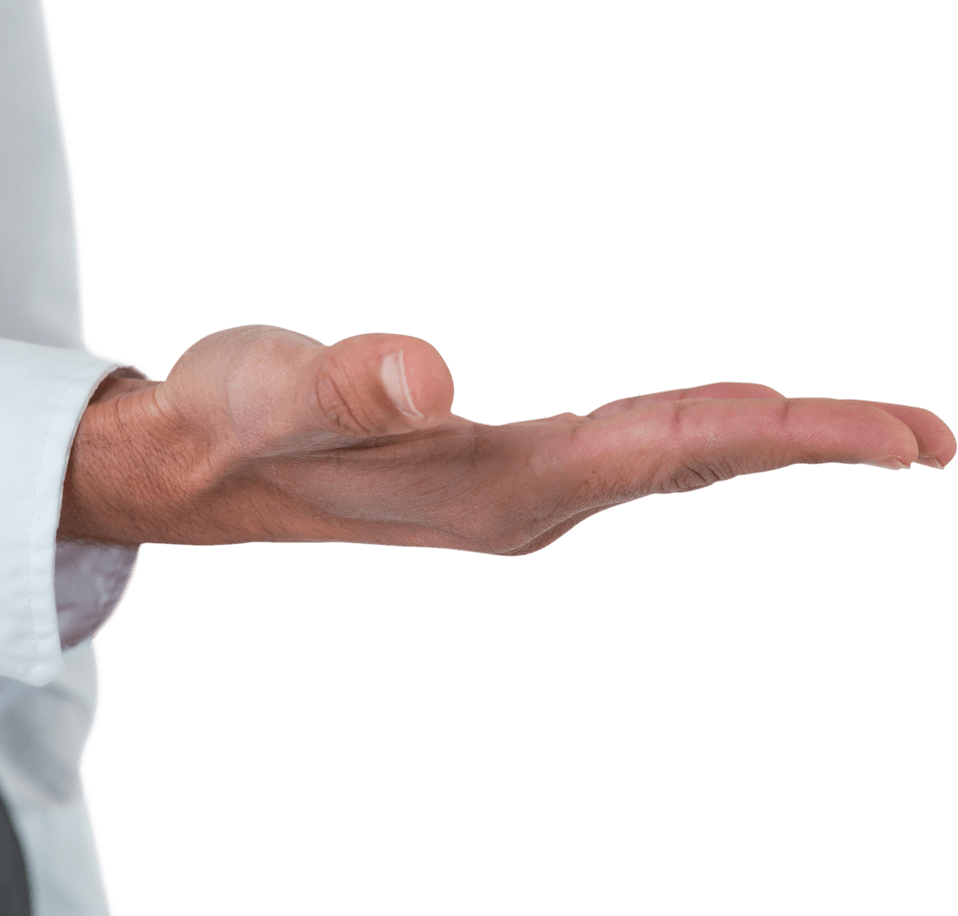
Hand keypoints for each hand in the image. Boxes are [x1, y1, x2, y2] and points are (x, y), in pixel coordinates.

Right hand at [60, 325, 954, 554]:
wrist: (202, 470)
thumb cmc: (233, 426)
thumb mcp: (269, 395)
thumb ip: (344, 390)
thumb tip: (422, 378)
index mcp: (480, 487)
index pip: (637, 454)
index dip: (747, 436)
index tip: (865, 431)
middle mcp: (515, 502)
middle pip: (681, 466)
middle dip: (803, 449)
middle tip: (925, 440)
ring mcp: (515, 493)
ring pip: (664, 461)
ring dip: (765, 443)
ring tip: (867, 435)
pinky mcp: (505, 472)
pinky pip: (630, 452)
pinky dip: (697, 435)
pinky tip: (729, 425)